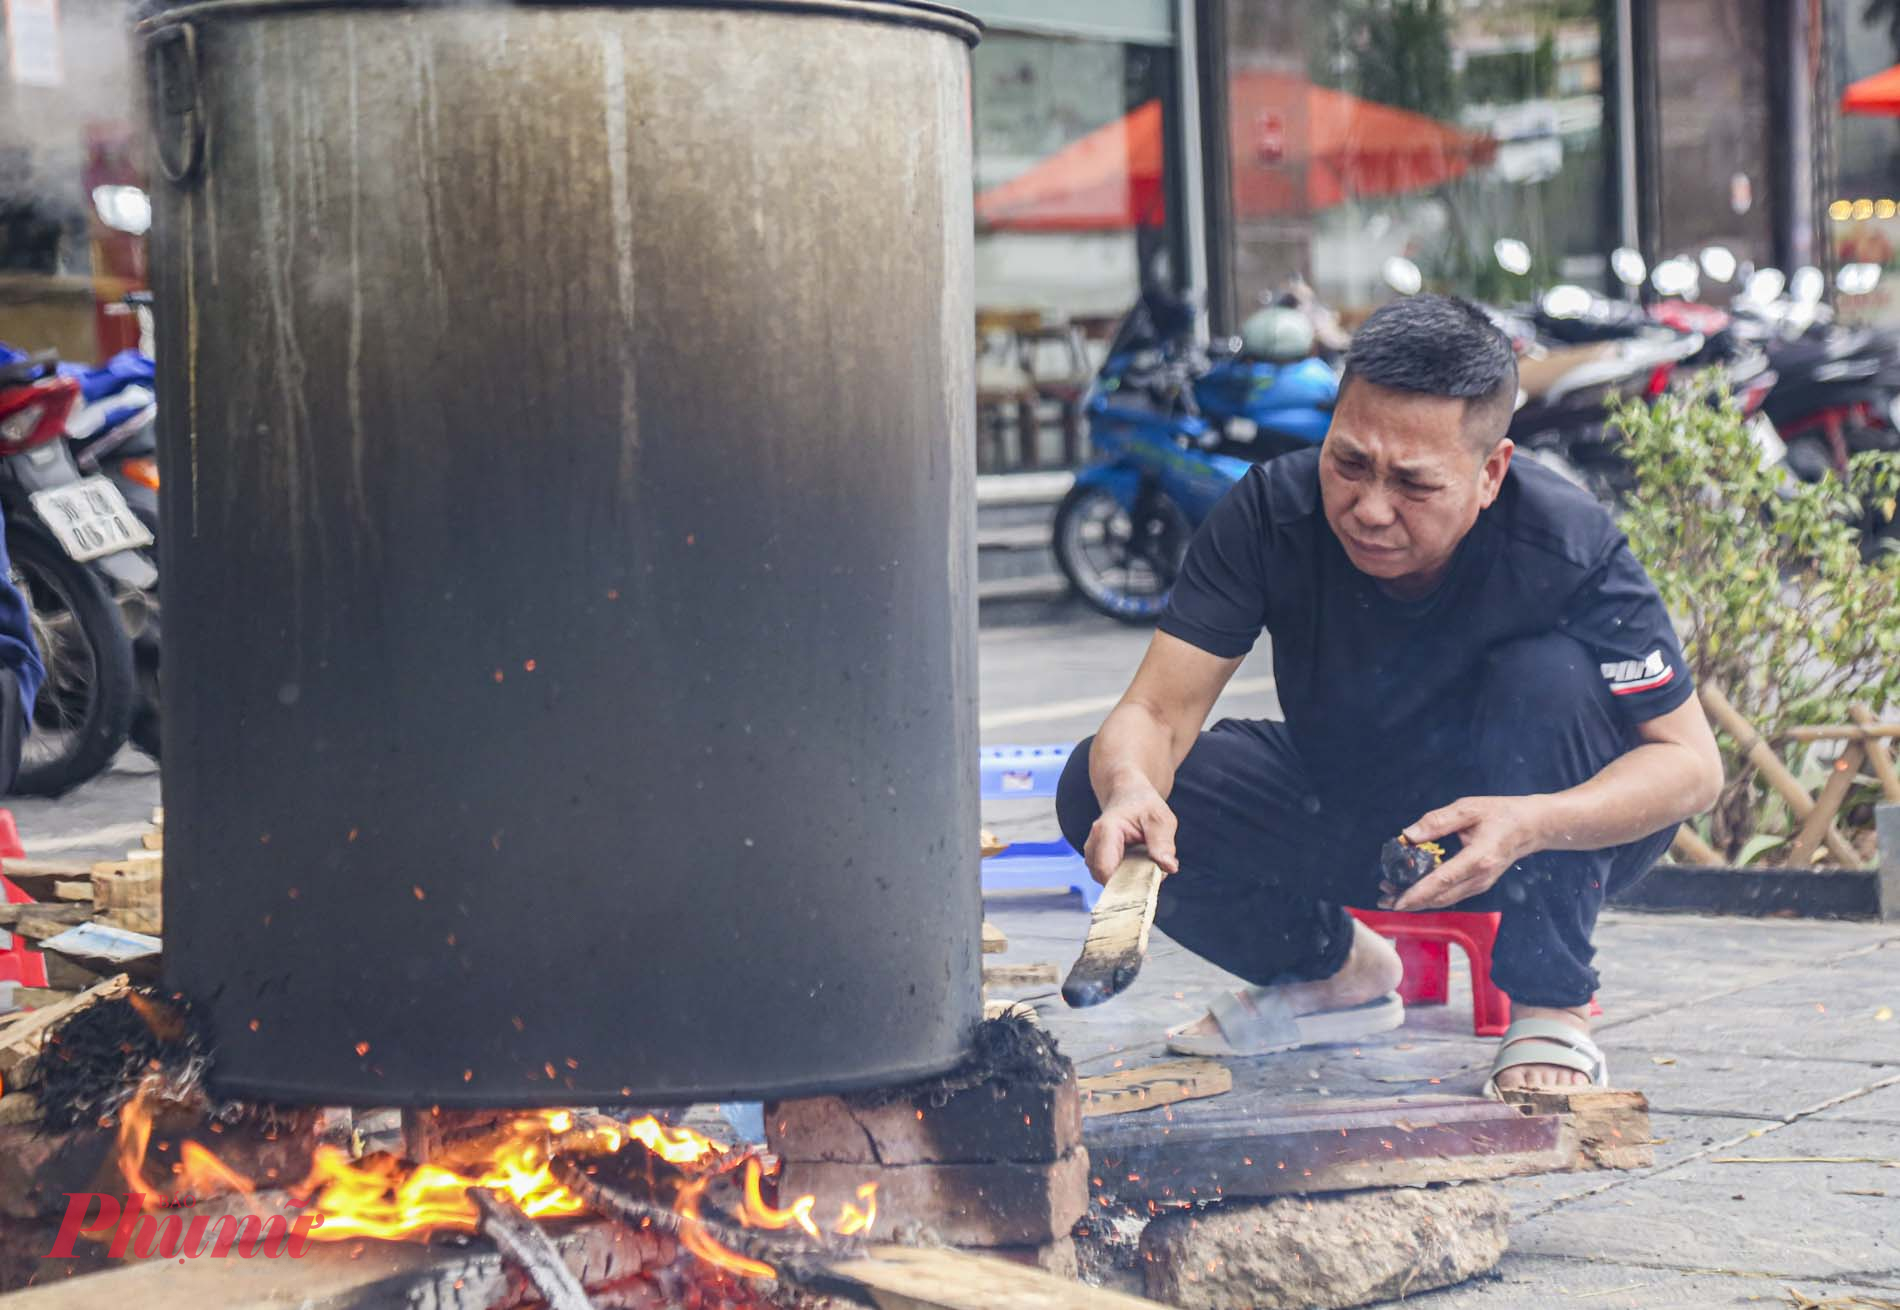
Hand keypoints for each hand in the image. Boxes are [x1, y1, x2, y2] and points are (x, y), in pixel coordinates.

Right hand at [1083, 784, 1179, 884]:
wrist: (1129, 795)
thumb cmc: (1144, 805)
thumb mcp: (1160, 819)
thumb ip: (1162, 843)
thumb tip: (1169, 867)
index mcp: (1106, 831)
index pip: (1106, 870)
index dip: (1124, 886)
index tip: (1147, 888)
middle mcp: (1093, 844)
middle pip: (1106, 879)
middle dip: (1131, 882)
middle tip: (1154, 868)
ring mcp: (1092, 855)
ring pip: (1108, 881)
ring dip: (1129, 879)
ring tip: (1147, 861)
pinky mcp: (1097, 862)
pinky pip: (1110, 878)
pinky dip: (1126, 877)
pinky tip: (1139, 863)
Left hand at [1383, 795, 1549, 911]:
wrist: (1532, 827)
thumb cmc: (1501, 814)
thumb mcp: (1468, 808)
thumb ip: (1437, 821)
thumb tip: (1408, 835)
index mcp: (1479, 858)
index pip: (1443, 881)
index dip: (1418, 893)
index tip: (1397, 901)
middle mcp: (1480, 877)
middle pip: (1440, 897)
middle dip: (1410, 900)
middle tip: (1382, 896)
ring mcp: (1481, 884)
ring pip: (1444, 900)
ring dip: (1418, 900)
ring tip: (1390, 893)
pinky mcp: (1479, 885)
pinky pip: (1451, 895)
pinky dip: (1430, 895)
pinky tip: (1412, 889)